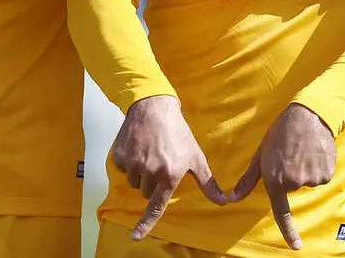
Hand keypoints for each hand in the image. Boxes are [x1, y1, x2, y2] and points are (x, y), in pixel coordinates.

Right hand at [112, 95, 227, 239]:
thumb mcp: (195, 157)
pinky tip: (138, 147)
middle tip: (160, 162)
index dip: (145, 224)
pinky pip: (123, 169)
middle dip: (152, 182)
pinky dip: (129, 162)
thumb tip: (223, 202)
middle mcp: (150, 172)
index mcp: (169, 175)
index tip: (136, 237)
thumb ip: (208, 182)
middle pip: (146, 193)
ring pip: (134, 182)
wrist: (155, 107)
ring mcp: (133, 164)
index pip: (156, 206)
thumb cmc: (178, 133)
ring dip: (140, 173)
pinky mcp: (121, 156)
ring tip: (150, 153)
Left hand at [228, 104, 336, 250]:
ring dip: (306, 169)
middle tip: (291, 154)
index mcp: (275, 179)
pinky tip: (314, 150)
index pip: (281, 211)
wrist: (307, 115)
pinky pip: (321, 176)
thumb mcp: (260, 155)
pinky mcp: (326, 172)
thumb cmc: (279, 133)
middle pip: (293, 187)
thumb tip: (232, 198)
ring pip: (308, 181)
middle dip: (292, 174)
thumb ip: (248, 180)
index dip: (289, 231)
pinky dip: (319, 165)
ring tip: (303, 150)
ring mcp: (311, 178)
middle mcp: (293, 182)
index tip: (296, 247)